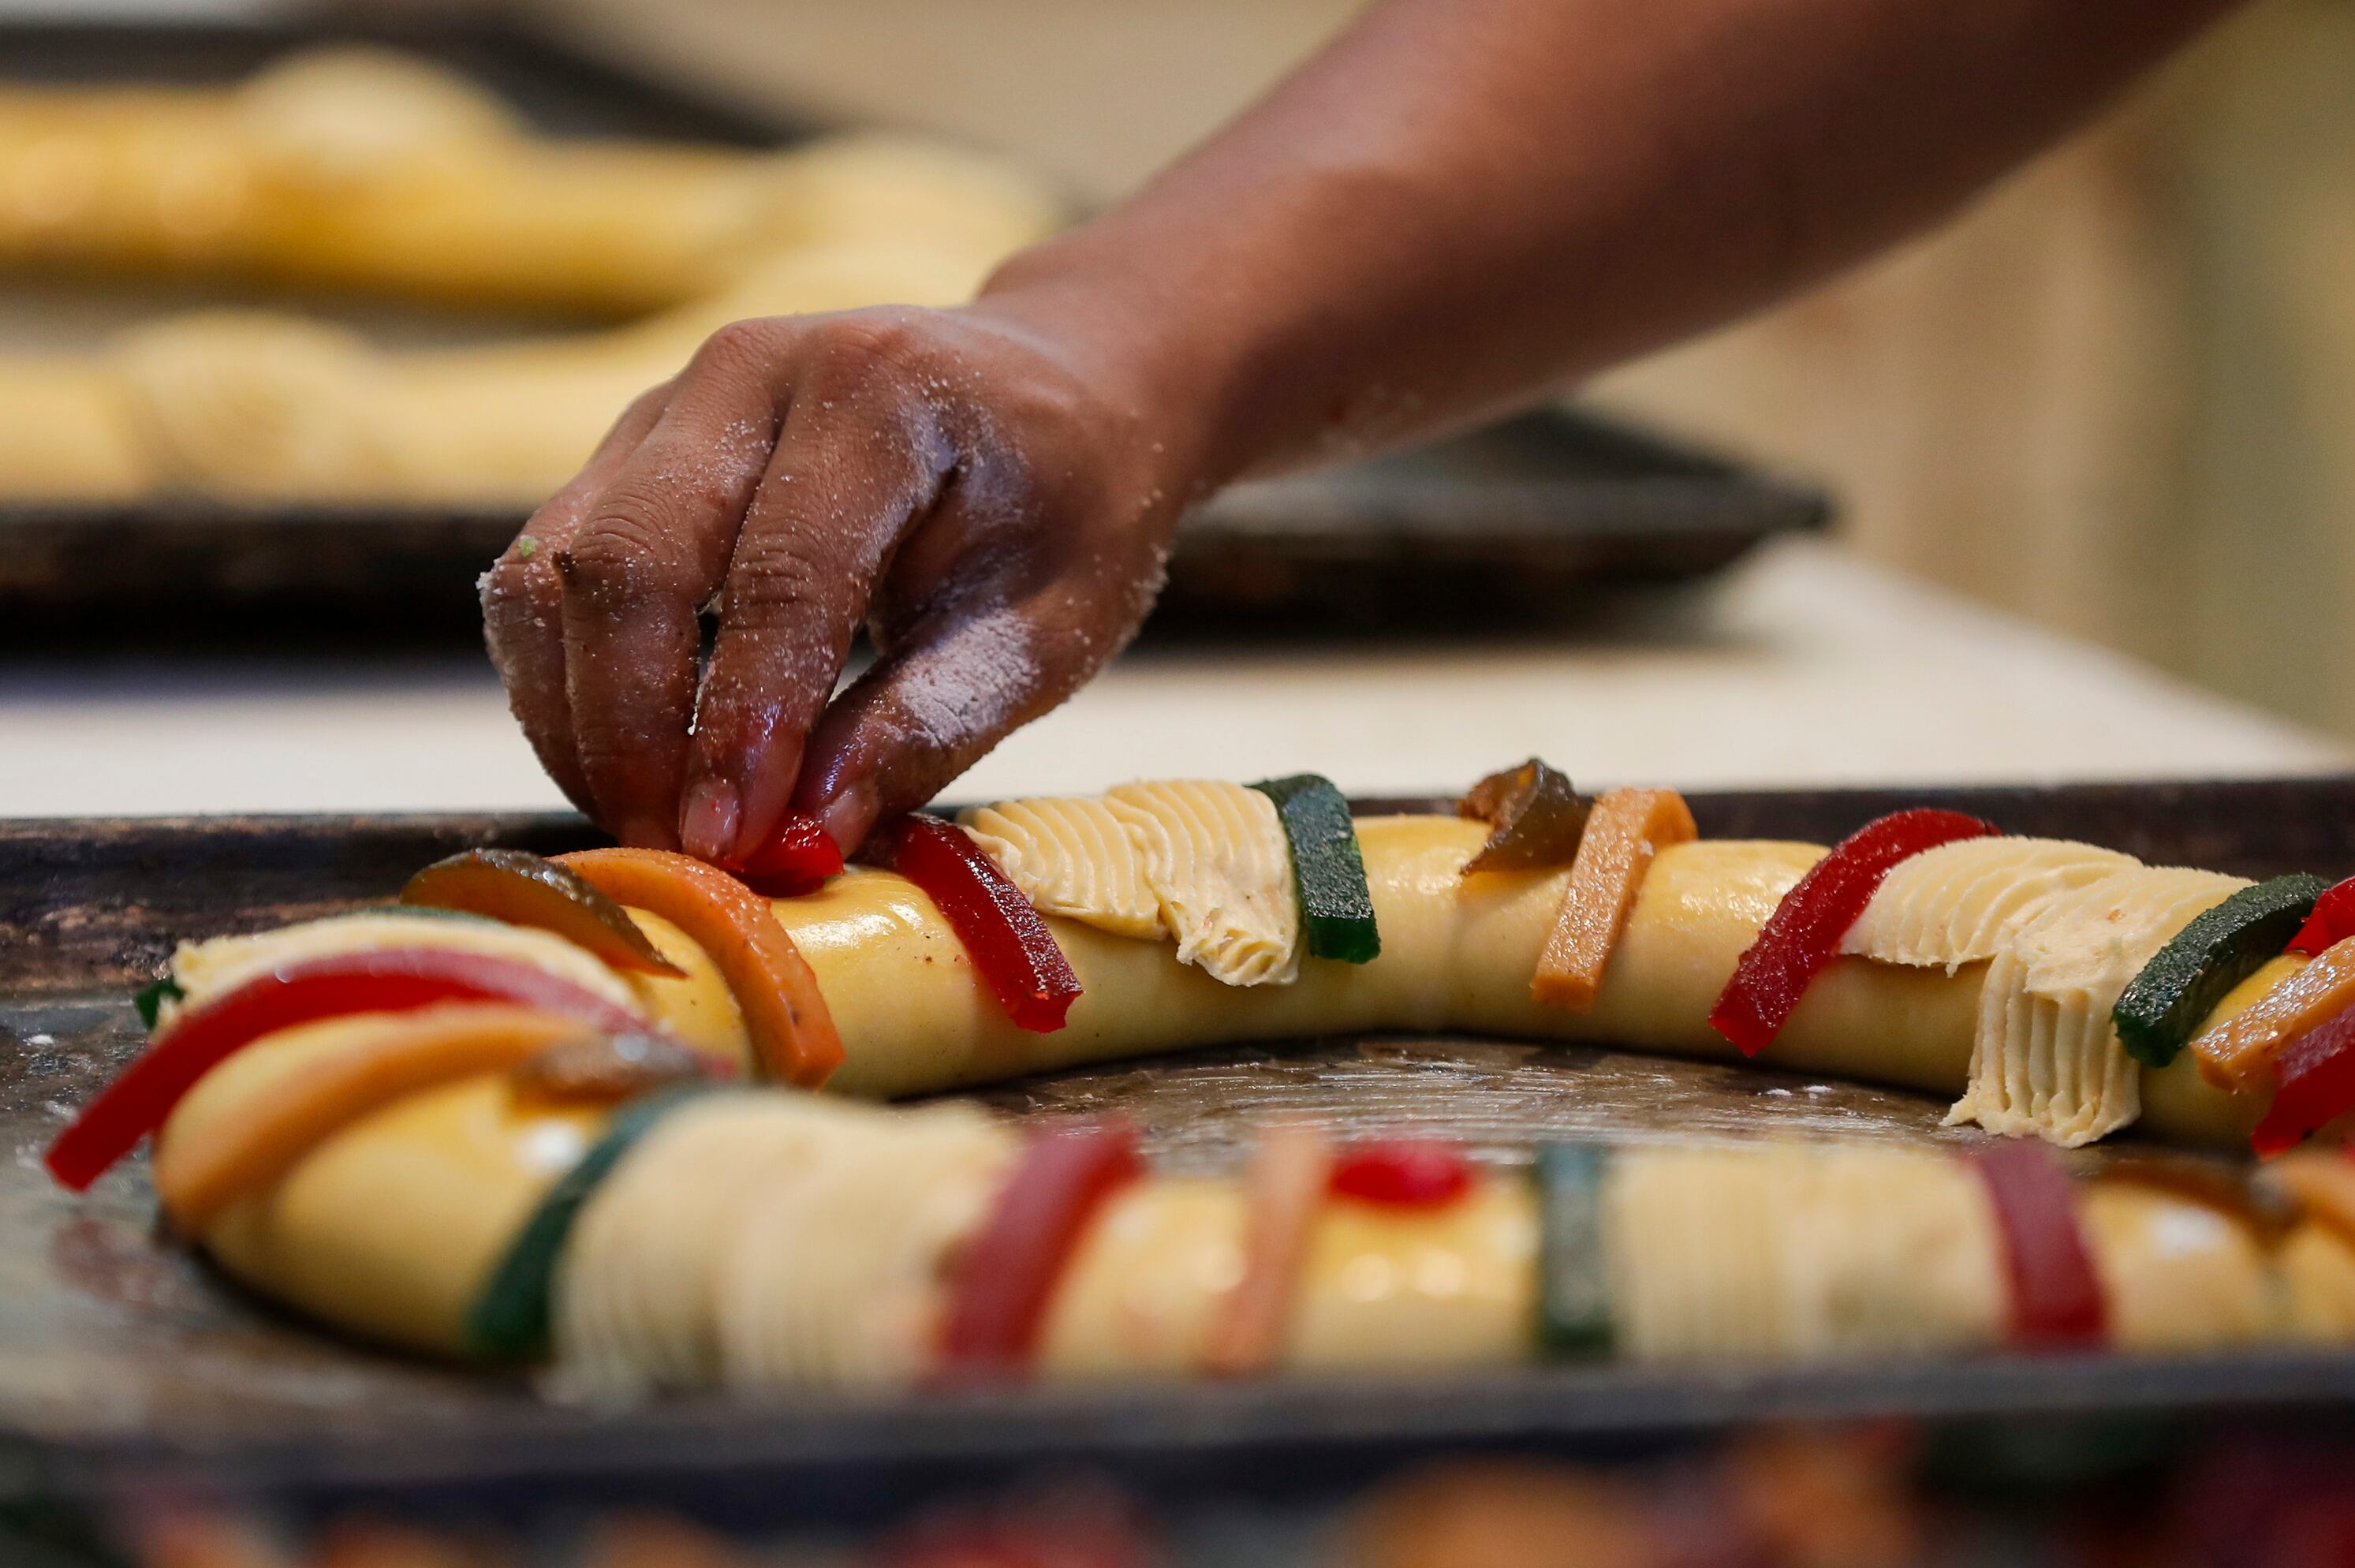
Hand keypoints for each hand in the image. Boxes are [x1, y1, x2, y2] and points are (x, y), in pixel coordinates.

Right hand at [480, 297, 1192, 860]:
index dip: (742, 723)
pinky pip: (545, 570)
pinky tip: (625, 765)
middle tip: (678, 856)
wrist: (1057, 393)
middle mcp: (752, 372)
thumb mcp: (1045, 631)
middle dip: (634, 729)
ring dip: (579, 715)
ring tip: (649, 823)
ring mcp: (672, 404)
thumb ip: (924, 728)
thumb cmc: (1069, 511)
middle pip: (630, 557)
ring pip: (557, 564)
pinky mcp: (631, 453)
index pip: (781, 574)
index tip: (727, 847)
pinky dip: (564, 682)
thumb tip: (802, 838)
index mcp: (880, 392)